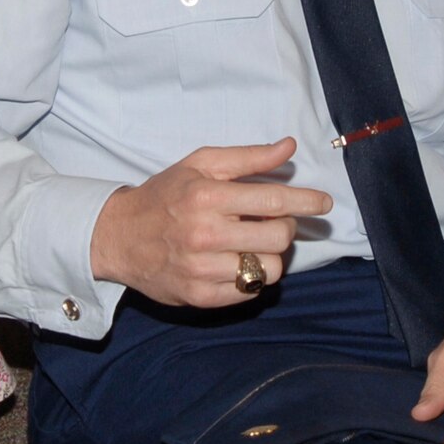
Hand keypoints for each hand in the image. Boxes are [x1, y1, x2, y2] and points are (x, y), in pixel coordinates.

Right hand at [88, 140, 331, 307]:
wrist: (119, 236)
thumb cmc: (165, 195)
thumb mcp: (200, 164)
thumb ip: (247, 157)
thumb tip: (288, 148)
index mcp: (207, 196)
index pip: (273, 200)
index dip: (306, 201)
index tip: (324, 203)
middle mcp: (205, 234)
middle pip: (278, 236)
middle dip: (286, 227)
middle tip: (274, 221)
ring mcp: (202, 269)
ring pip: (268, 269)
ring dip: (271, 256)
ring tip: (254, 243)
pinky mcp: (199, 296)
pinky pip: (249, 291)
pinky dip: (251, 277)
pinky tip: (236, 261)